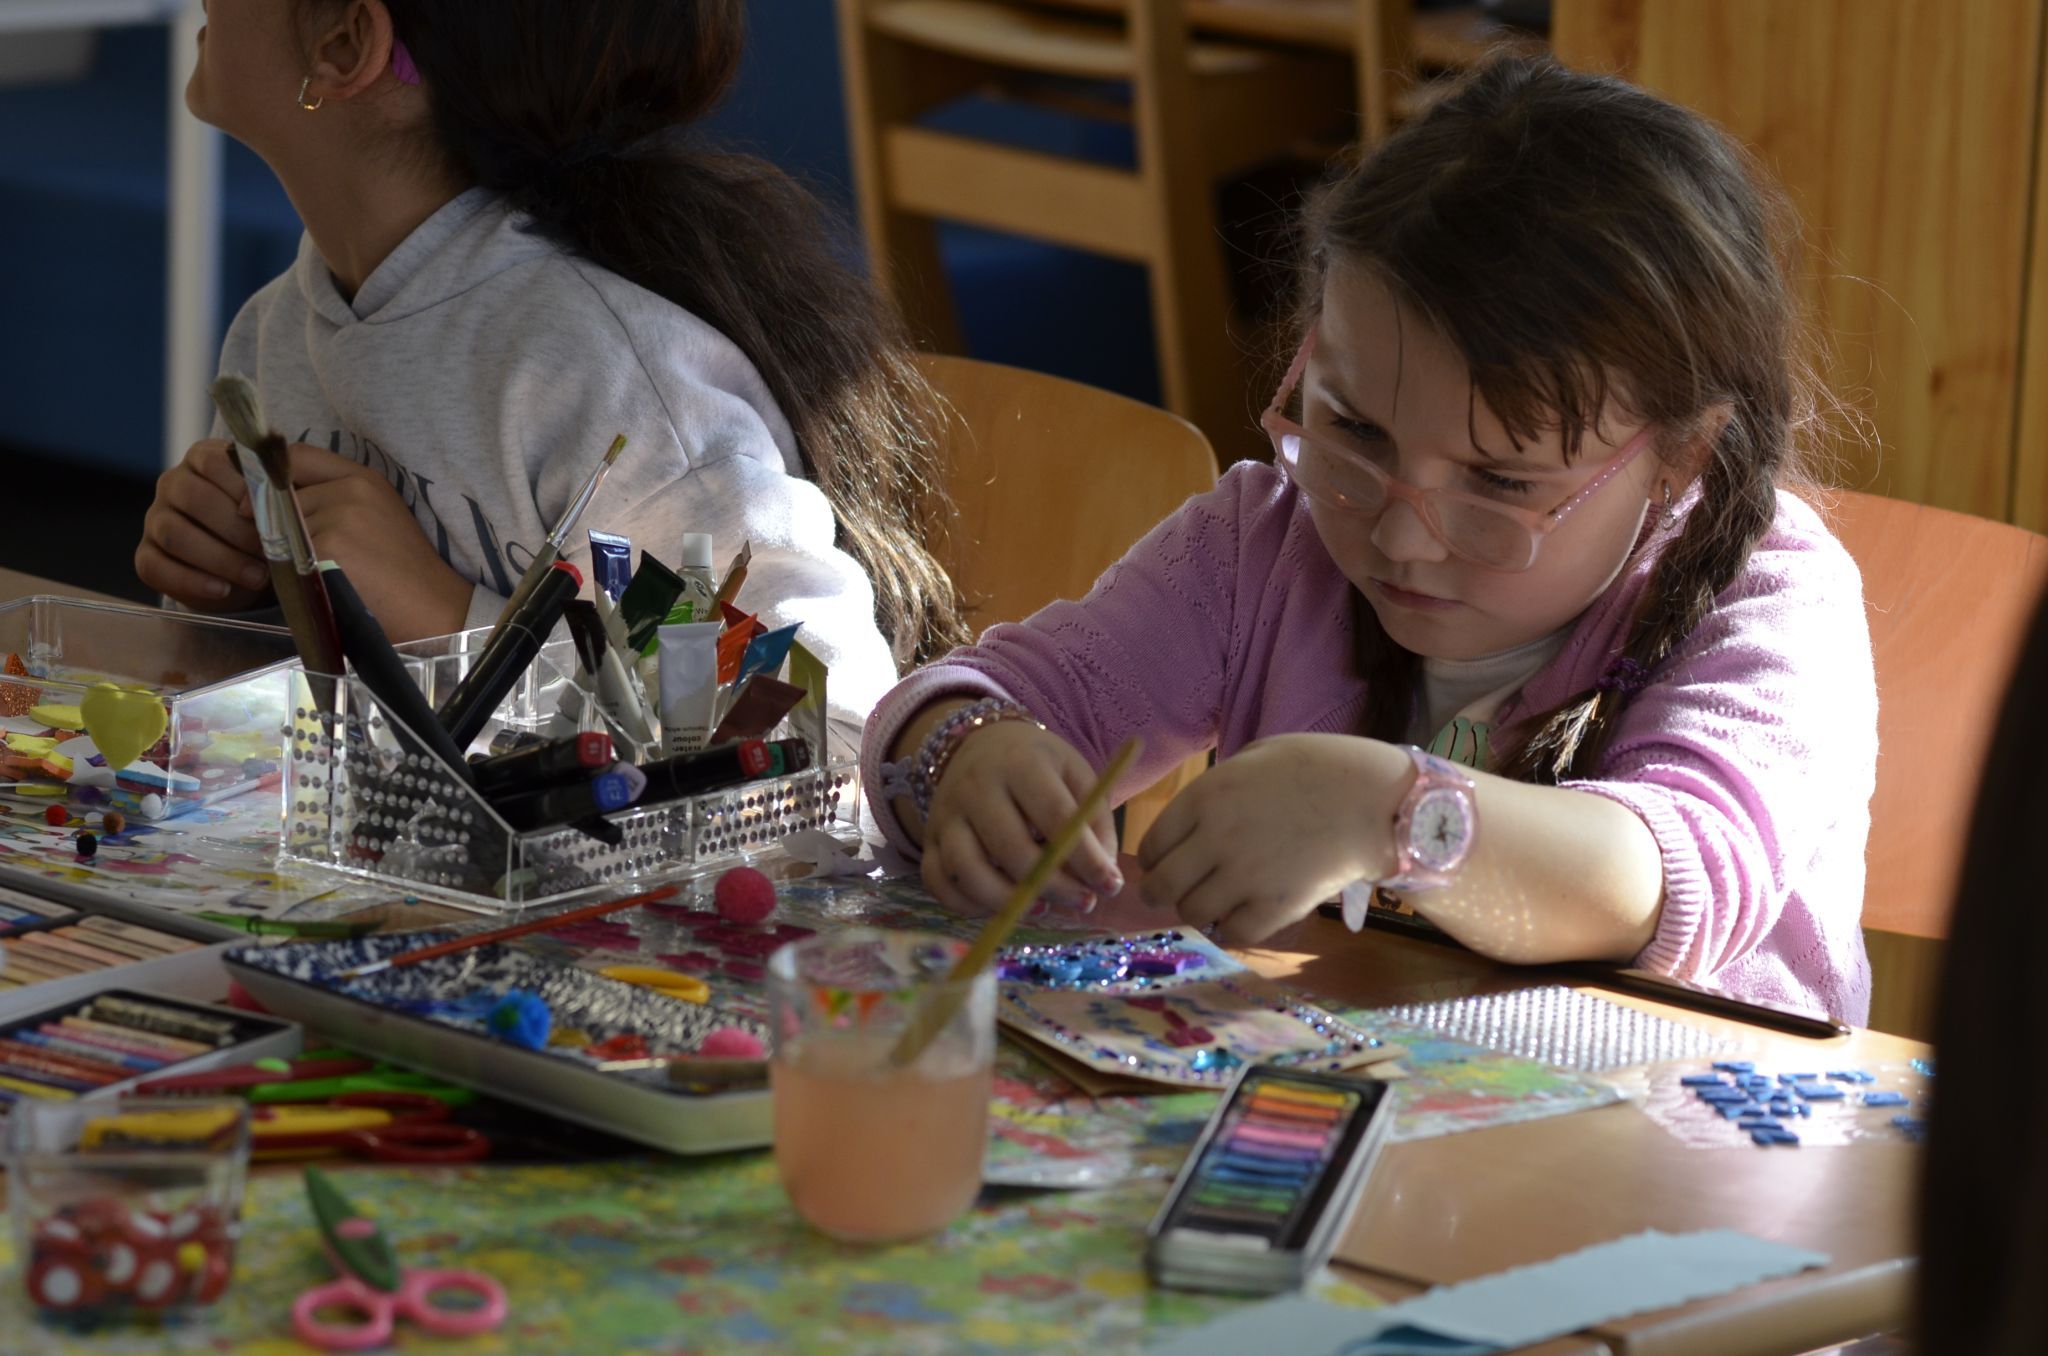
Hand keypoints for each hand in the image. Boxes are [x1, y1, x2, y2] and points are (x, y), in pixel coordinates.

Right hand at [136, 440, 271, 609]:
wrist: (250, 569)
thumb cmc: (269, 526)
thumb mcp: (283, 501)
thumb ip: (286, 486)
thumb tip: (287, 492)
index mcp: (204, 460)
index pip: (214, 462)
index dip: (244, 488)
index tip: (273, 513)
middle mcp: (174, 484)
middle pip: (193, 497)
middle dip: (237, 529)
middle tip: (270, 551)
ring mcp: (156, 519)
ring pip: (175, 534)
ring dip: (220, 558)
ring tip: (256, 576)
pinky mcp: (147, 555)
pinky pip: (156, 567)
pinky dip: (192, 581)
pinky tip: (223, 590)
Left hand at [268, 444, 471, 641]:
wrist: (432, 608)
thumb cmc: (404, 573)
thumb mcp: (377, 518)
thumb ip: (335, 499)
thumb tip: (269, 501)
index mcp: (365, 478)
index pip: (299, 456)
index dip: (272, 479)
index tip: (259, 502)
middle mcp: (351, 488)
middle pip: (283, 498)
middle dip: (279, 526)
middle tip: (300, 557)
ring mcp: (339, 516)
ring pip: (280, 529)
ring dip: (284, 552)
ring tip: (317, 575)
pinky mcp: (328, 546)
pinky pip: (284, 556)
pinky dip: (291, 574)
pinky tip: (317, 588)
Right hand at [920, 720, 1124, 915]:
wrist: (983, 745)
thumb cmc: (1040, 767)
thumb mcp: (1076, 778)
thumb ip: (1094, 825)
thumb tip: (1103, 882)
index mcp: (1020, 762)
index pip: (1053, 814)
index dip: (1083, 855)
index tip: (1110, 885)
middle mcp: (976, 786)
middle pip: (1010, 847)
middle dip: (1051, 885)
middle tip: (1082, 902)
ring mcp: (946, 814)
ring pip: (967, 870)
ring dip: (1007, 901)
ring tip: (1043, 906)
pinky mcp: (929, 839)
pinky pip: (938, 882)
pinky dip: (968, 905)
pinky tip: (1002, 905)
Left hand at [1137, 734, 1409, 946]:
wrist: (1378, 799)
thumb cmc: (1321, 768)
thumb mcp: (1257, 758)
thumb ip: (1217, 789)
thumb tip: (1192, 819)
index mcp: (1206, 797)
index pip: (1151, 846)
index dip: (1154, 859)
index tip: (1165, 863)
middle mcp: (1216, 839)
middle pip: (1160, 886)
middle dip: (1161, 892)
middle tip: (1175, 892)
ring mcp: (1245, 876)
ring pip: (1192, 912)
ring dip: (1199, 909)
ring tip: (1217, 900)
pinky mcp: (1276, 907)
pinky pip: (1231, 933)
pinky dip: (1232, 928)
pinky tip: (1244, 913)